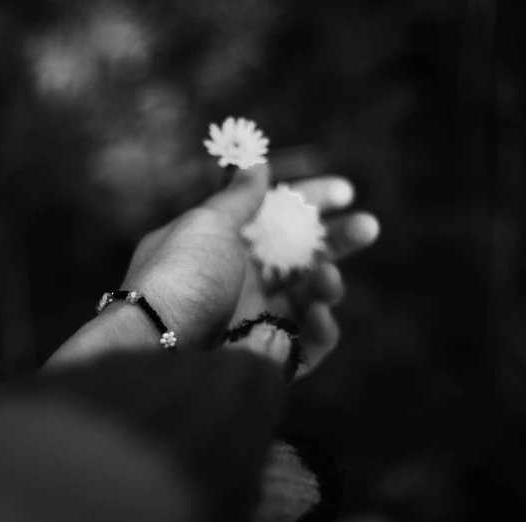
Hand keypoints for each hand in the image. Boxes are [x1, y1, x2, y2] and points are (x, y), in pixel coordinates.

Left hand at [46, 160, 377, 374]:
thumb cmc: (180, 279)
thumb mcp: (206, 224)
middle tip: (367, 226)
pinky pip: (309, 345)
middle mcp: (241, 283)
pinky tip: (319, 316)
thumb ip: (238, 196)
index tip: (344, 191)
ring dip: (329, 283)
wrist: (158, 351)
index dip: (310, 202)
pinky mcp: (269, 361)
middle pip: (302, 257)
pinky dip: (322, 330)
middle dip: (338, 241)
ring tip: (329, 279)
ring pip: (311, 299)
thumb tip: (256, 163)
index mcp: (225, 246)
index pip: (276, 219)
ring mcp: (255, 322)